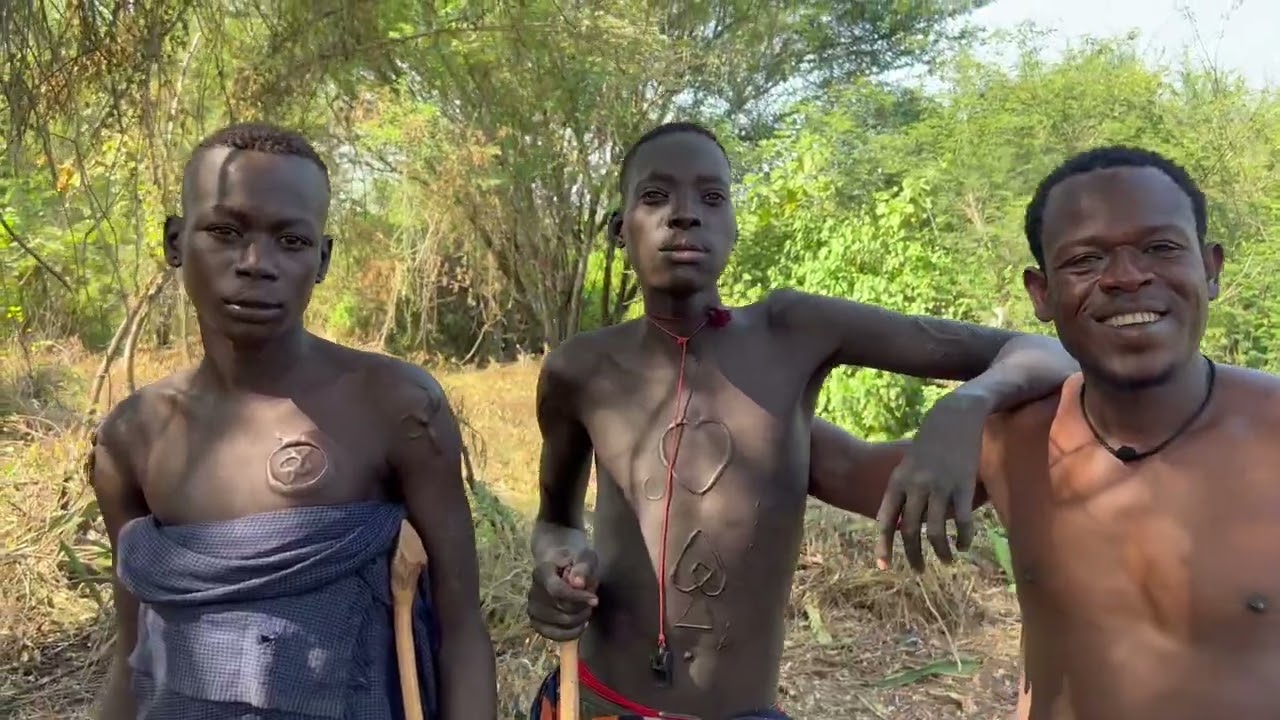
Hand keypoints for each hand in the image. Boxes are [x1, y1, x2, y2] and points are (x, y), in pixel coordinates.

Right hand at [527, 546, 599, 640]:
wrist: (561, 565)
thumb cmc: (575, 560)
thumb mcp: (585, 557)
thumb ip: (583, 568)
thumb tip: (577, 584)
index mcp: (542, 572)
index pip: (557, 590)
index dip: (578, 598)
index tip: (595, 599)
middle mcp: (533, 591)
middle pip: (561, 609)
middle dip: (582, 607)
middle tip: (592, 600)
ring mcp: (533, 608)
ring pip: (560, 623)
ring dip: (579, 619)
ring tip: (586, 609)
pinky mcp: (536, 622)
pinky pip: (553, 635)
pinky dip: (571, 633)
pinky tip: (581, 624)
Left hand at [875, 391, 986, 572]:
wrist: (954, 416)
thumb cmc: (929, 441)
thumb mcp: (907, 463)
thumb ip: (903, 490)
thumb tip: (899, 521)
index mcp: (898, 481)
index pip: (885, 521)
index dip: (883, 546)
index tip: (884, 566)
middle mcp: (915, 486)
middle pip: (910, 532)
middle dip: (913, 556)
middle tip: (918, 571)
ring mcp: (939, 487)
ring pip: (935, 532)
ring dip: (940, 553)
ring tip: (945, 561)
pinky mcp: (962, 486)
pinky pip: (961, 522)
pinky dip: (962, 538)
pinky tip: (963, 546)